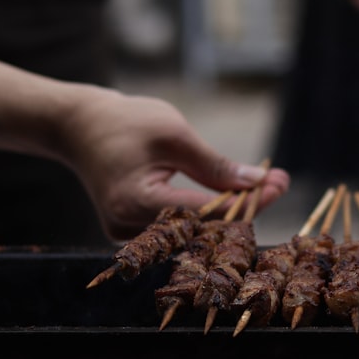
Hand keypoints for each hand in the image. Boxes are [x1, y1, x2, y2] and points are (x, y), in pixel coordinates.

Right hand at [60, 87, 289, 239]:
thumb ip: (213, 165)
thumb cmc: (124, 122)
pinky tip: (234, 195)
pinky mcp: (132, 233)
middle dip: (245, 205)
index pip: (203, 213)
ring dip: (228, 209)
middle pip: (201, 229)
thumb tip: (257, 183)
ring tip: (265, 185)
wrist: (78, 127)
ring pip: (193, 231)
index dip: (245, 202)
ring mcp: (128, 236)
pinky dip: (206, 212)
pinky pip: (179, 227)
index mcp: (135, 203)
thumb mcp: (173, 134)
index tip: (278, 183)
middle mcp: (129, 228)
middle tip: (279, 182)